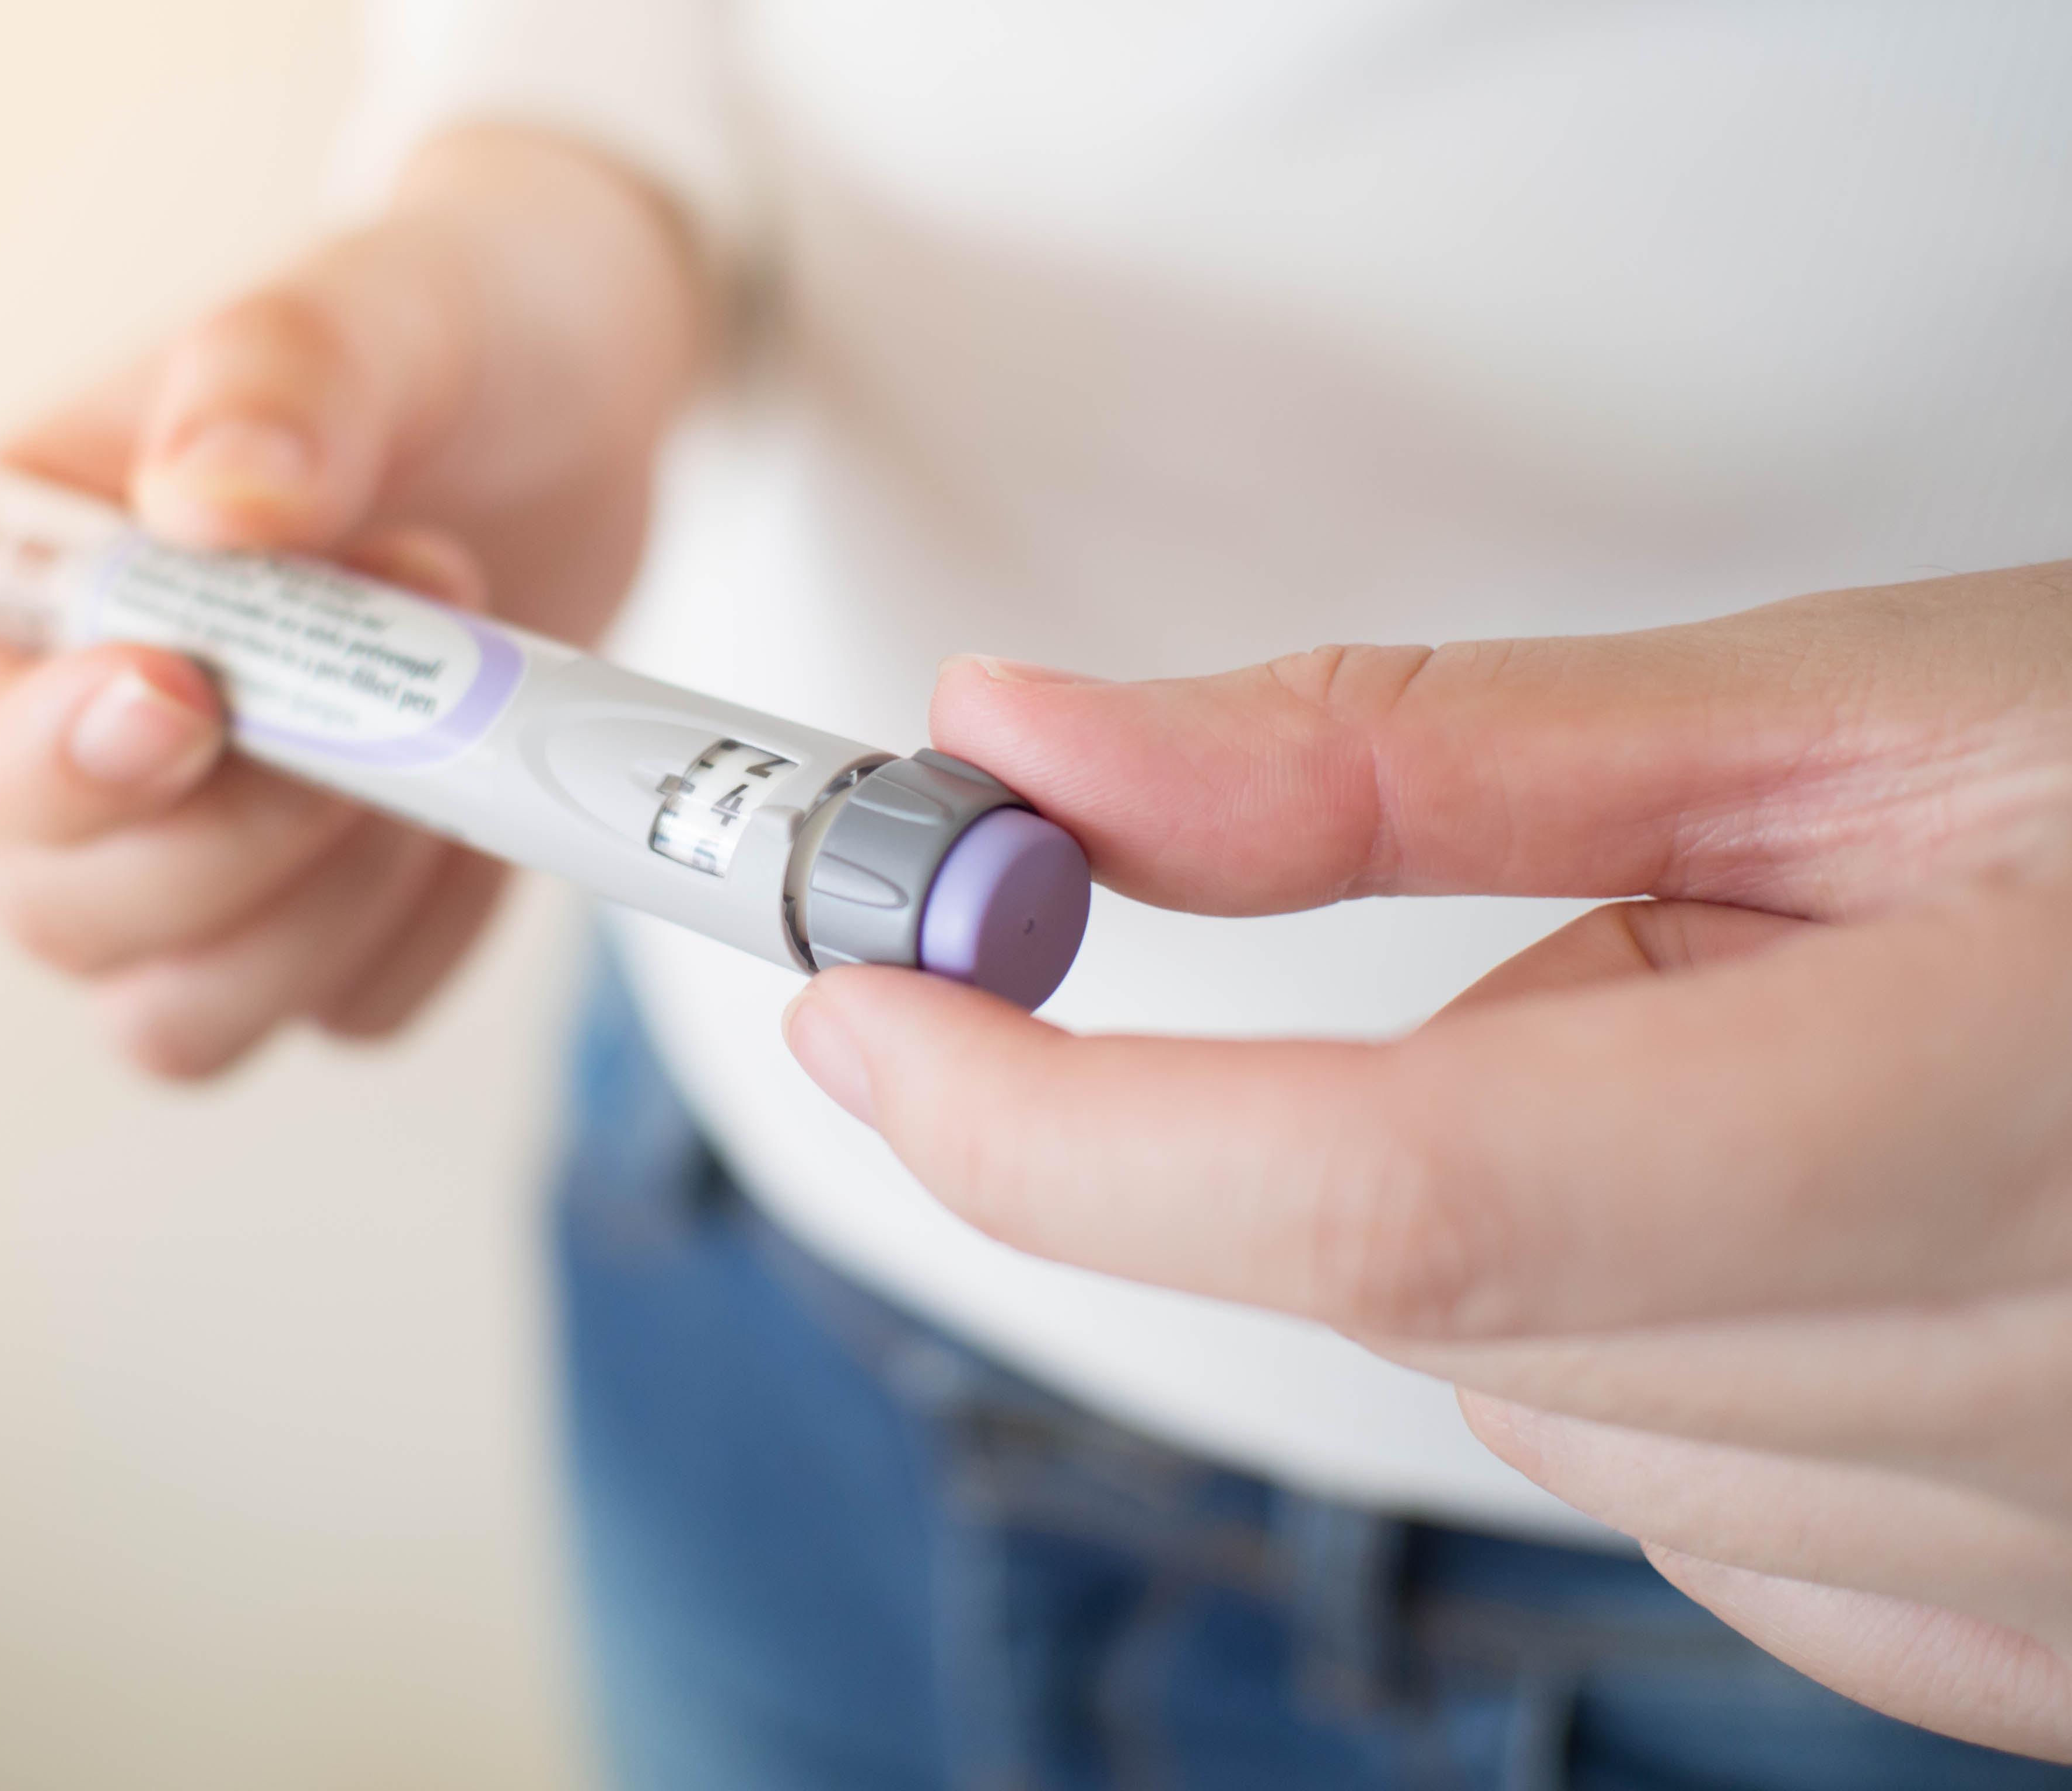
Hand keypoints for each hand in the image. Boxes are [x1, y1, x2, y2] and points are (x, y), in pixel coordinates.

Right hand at [0, 129, 702, 1074]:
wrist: (578, 406)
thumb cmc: (438, 336)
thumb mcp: (371, 307)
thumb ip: (276, 379)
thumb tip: (209, 504)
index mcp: (9, 597)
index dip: (57, 763)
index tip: (194, 696)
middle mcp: (72, 757)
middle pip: (63, 916)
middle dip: (249, 830)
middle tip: (410, 628)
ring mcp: (198, 862)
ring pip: (186, 1015)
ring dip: (335, 908)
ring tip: (454, 724)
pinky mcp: (328, 917)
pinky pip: (355, 1012)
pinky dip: (433, 927)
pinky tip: (485, 788)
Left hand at [781, 565, 2071, 1759]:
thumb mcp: (1854, 714)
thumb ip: (1400, 754)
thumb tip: (1035, 753)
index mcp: (1990, 1124)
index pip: (1382, 1196)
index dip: (1060, 1126)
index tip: (883, 1012)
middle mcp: (2018, 1411)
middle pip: (1438, 1301)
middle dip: (1403, 1114)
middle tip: (1634, 931)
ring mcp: (2023, 1578)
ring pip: (1539, 1405)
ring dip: (1557, 1218)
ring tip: (1819, 1064)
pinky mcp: (2022, 1647)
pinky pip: (1683, 1496)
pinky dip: (1665, 1333)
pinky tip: (1848, 1213)